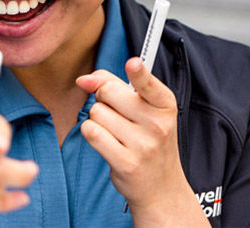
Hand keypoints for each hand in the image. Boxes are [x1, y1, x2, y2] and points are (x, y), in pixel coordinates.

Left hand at [76, 57, 207, 226]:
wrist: (161, 187)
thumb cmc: (148, 140)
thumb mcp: (144, 110)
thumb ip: (115, 86)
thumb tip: (83, 79)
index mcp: (165, 105)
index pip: (148, 84)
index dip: (139, 72)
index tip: (132, 64)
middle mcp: (158, 124)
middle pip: (107, 92)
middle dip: (103, 99)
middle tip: (117, 115)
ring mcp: (143, 145)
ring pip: (96, 113)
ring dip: (97, 120)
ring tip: (116, 134)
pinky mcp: (126, 163)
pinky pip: (91, 133)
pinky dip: (91, 133)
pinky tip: (106, 142)